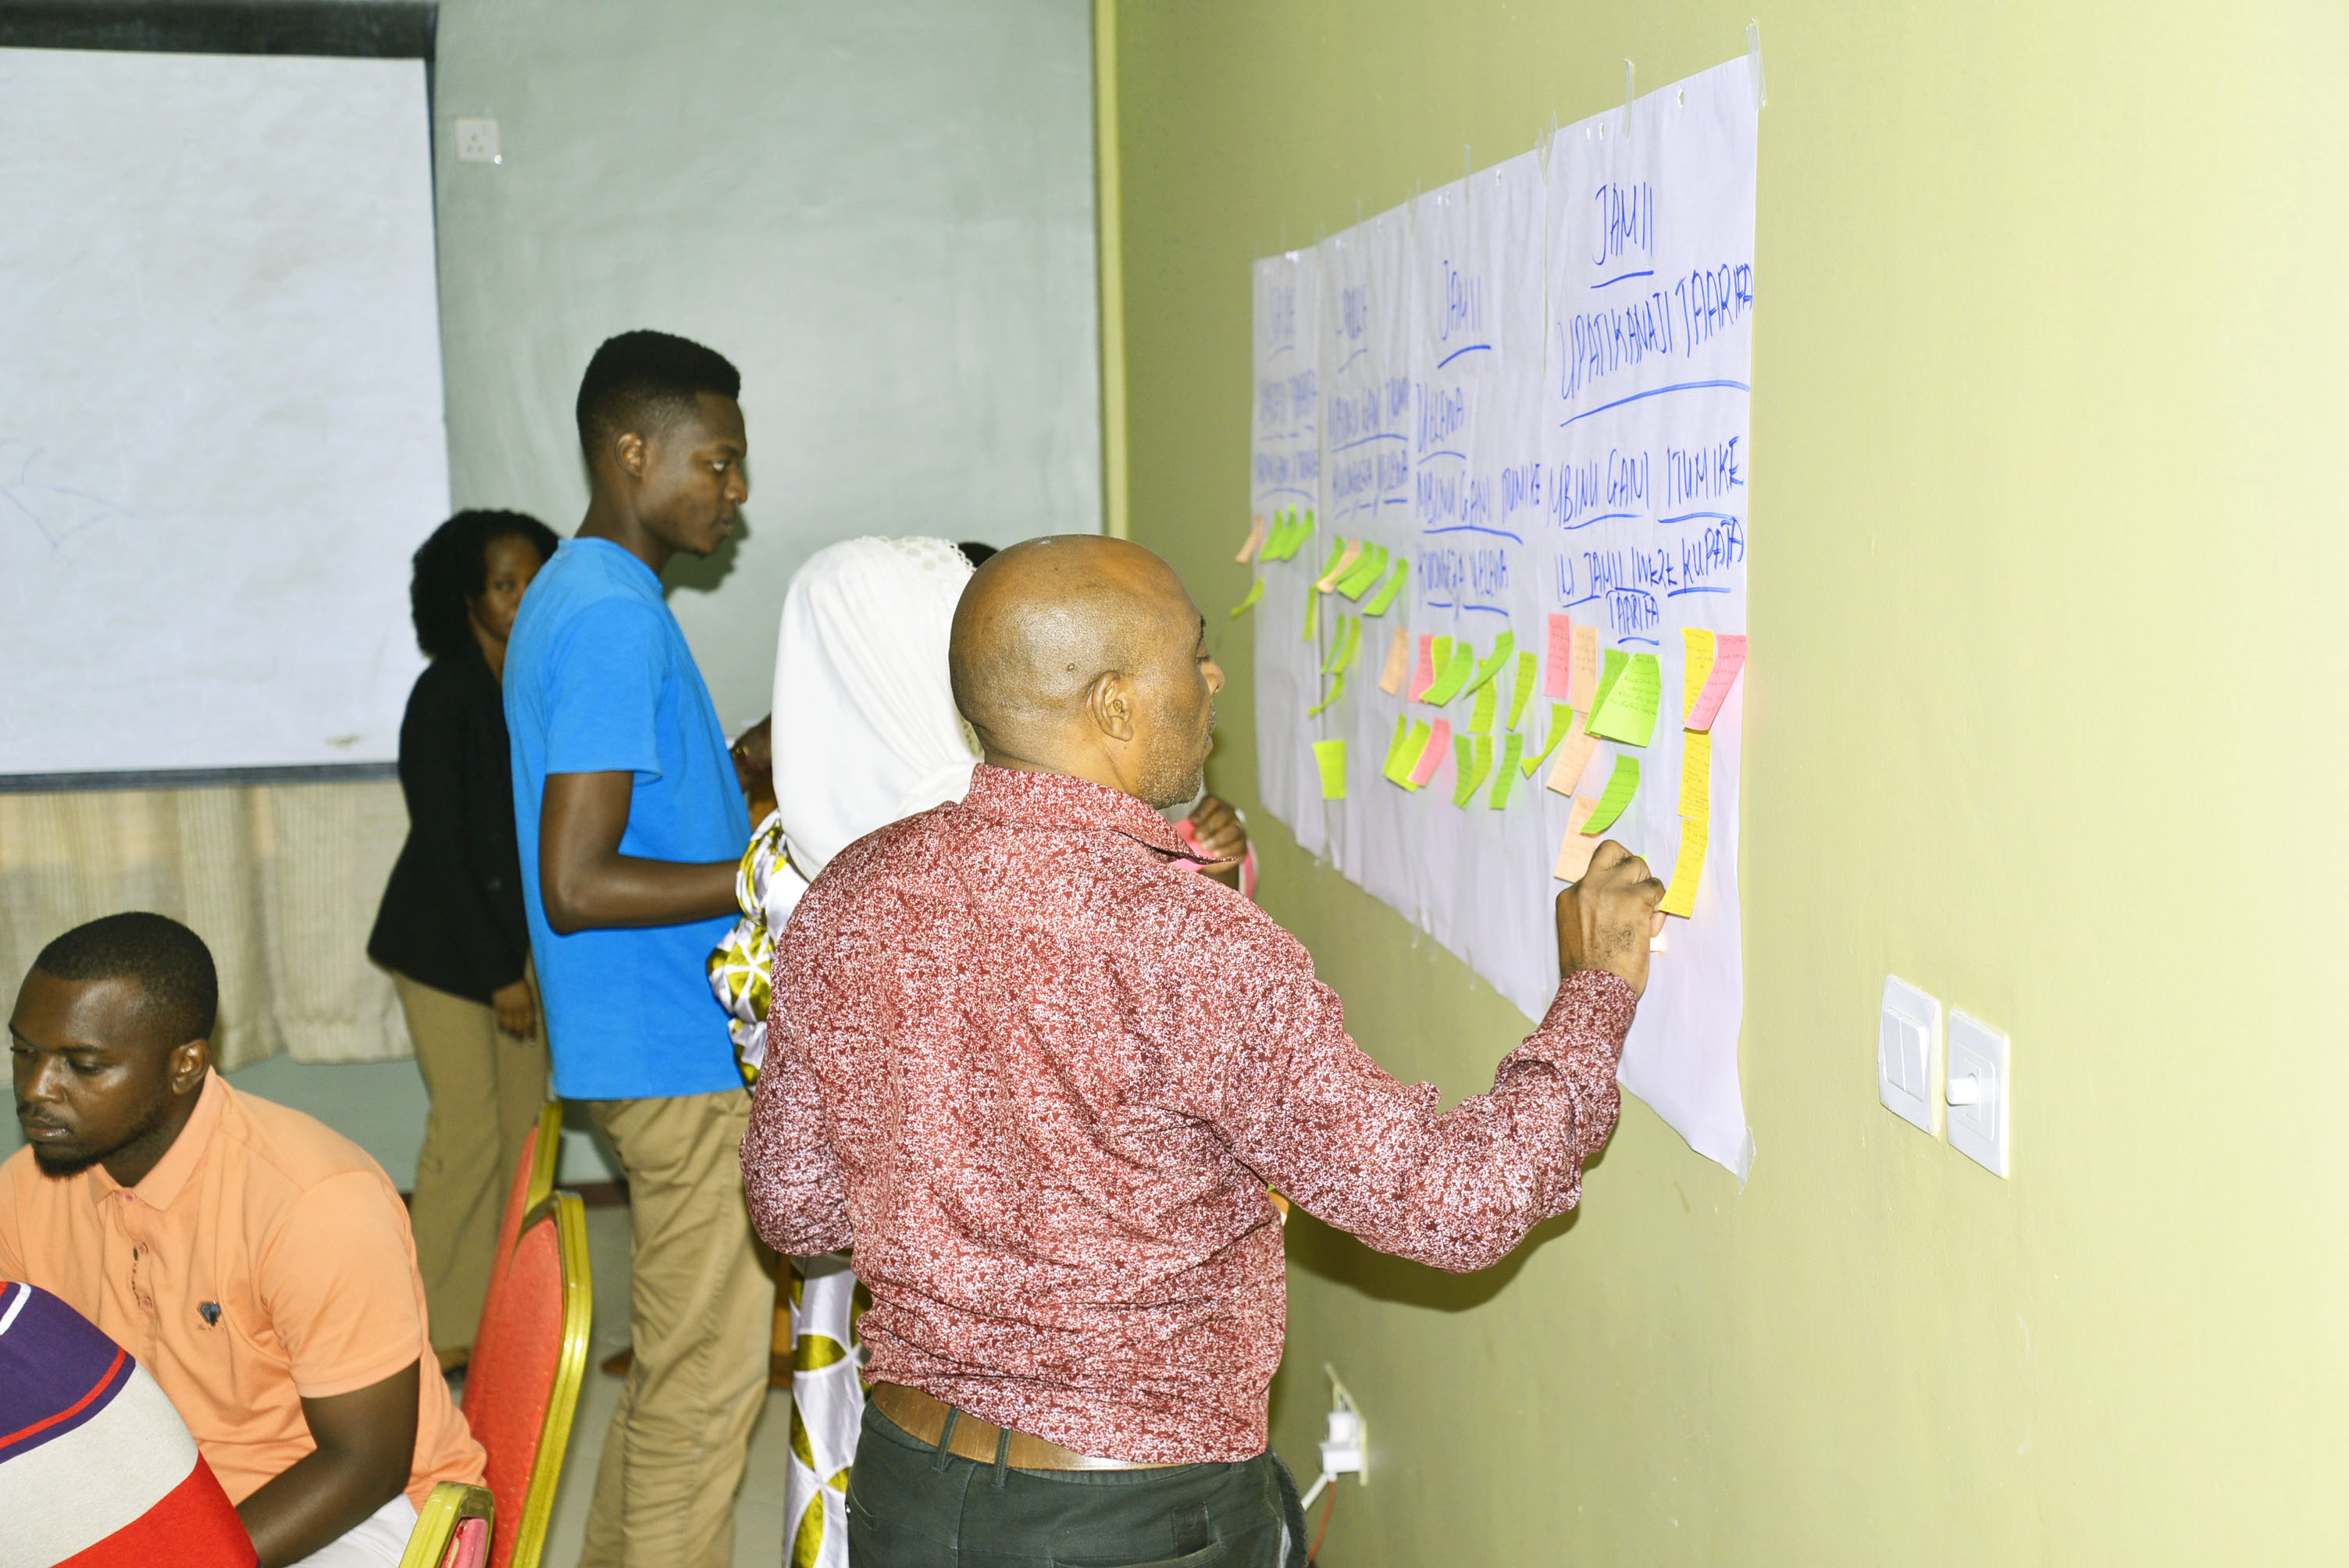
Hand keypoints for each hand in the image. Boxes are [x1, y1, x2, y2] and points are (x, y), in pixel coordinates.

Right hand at [491, 980, 536, 1038]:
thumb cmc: (520, 985)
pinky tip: (503, 1031)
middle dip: (520, 1035)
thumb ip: (532, 1008)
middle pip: (519, 1026)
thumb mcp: (530, 995)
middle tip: (519, 1042)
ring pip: (509, 1025)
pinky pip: (500, 1019)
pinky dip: (501, 1026)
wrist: (505, 976)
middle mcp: (517, 1008)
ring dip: (510, 1033)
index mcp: (528, 1004)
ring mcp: (507, 1008)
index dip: (531, 1033)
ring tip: (512, 1039)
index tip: (531, 1042)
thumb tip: (536, 1021)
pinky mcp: (498, 1006)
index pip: (530, 1023)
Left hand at [1187, 794, 1248, 862]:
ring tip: (1204, 847)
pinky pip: (1237, 846)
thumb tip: (1176, 835)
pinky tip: (1215, 855)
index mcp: (1216, 806)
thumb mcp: (1194, 828)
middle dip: (1209, 826)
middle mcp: (1229, 815)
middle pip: (1223, 815)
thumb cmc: (1200, 836)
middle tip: (1197, 837)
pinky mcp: (1242, 846)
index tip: (1192, 822)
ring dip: (1217, 839)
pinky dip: (1225, 851)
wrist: (1214, 852)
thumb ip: (1188, 828)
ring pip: (1233, 831)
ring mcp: (1238, 830)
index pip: (1212, 802)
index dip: (1202, 811)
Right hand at [1554, 840, 1665, 996]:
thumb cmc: (1587, 972)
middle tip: (1637, 888)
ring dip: (1645, 884)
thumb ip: (1591, 912)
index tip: (1620, 891)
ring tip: (1647, 908)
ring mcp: (1610, 890)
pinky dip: (1659, 902)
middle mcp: (1587, 887)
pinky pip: (1656, 887)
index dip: (1612, 881)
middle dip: (1628, 865)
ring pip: (1638, 865)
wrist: (1595, 988)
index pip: (1594, 871)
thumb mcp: (1576, 932)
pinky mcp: (1634, 899)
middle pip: (1612, 850)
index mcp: (1570, 897)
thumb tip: (1619, 906)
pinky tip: (1653, 921)